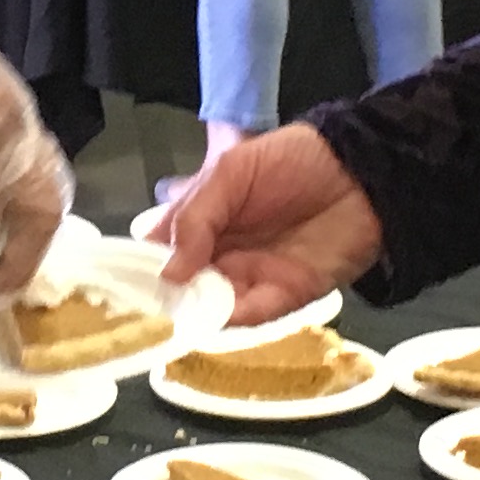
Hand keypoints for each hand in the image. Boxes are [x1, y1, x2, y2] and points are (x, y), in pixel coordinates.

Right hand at [159, 123, 383, 323]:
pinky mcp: (284, 296)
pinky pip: (251, 313)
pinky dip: (232, 318)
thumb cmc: (291, 161)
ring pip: (211, 305)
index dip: (140, 267)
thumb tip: (167, 271)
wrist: (360, 172)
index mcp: (202, 221)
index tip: (119, 285)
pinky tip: (215, 315)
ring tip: (175, 315)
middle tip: (141, 311)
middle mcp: (220, 254)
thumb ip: (194, 216)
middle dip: (163, 299)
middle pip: (182, 285)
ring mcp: (251, 277)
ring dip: (195, 312)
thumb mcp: (229, 171)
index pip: (161, 250)